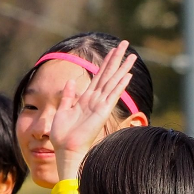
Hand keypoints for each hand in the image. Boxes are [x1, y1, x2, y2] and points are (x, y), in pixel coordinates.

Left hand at [48, 39, 137, 180]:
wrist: (66, 150)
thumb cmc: (63, 135)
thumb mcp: (62, 111)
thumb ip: (68, 96)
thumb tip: (70, 81)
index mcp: (86, 99)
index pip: (98, 76)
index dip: (105, 62)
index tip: (113, 50)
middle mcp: (96, 100)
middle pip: (108, 75)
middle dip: (117, 59)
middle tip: (125, 44)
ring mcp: (100, 106)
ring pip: (113, 82)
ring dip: (122, 68)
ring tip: (132, 55)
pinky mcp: (102, 113)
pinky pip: (112, 96)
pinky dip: (119, 85)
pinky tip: (127, 75)